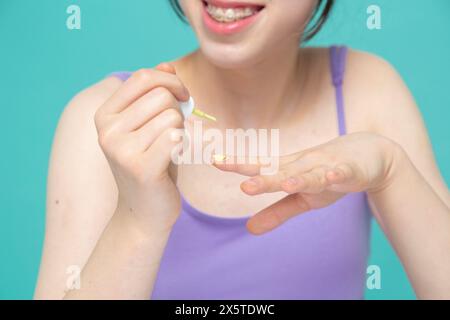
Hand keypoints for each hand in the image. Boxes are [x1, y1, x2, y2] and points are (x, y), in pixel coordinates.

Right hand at [94, 63, 188, 234]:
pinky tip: (174, 158)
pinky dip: (183, 144)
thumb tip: (167, 64)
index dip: (170, 80)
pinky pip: (176, 136)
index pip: (143, 77)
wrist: (143, 213)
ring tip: (171, 147)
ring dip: (181, 129)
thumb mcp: (148, 126)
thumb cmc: (151, 165)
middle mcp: (107, 130)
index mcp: (105, 115)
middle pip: (161, 95)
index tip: (182, 96)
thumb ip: (154, 95)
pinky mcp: (140, 167)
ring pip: (172, 115)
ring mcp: (121, 149)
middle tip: (175, 130)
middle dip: (178, 108)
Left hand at [214, 132, 399, 234]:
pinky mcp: (350, 171)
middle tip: (244, 186)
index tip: (215, 162)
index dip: (239, 165)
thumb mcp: (302, 199)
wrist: (370, 155)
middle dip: (264, 179)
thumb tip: (248, 229)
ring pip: (311, 174)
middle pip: (281, 172)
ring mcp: (327, 166)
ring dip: (298, 178)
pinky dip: (338, 173)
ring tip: (284, 183)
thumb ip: (276, 213)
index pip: (261, 167)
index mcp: (289, 170)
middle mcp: (304, 165)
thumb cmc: (328, 174)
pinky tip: (332, 175)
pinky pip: (343, 173)